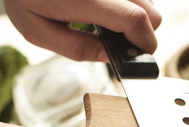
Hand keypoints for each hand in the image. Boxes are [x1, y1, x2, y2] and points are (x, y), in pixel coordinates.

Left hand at [3, 0, 162, 60]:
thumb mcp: (37, 30)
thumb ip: (75, 48)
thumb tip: (109, 57)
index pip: (134, 19)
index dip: (144, 44)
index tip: (137, 59)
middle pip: (152, 14)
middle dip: (143, 36)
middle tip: (120, 45)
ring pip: (149, 4)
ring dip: (138, 20)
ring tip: (109, 26)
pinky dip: (130, 7)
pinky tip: (109, 12)